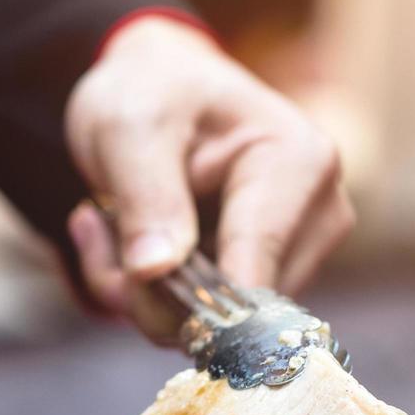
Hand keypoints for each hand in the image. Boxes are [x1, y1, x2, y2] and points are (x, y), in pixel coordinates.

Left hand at [65, 16, 353, 344]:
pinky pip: (201, 323)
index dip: (186, 296)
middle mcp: (317, 217)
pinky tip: (128, 245)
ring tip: (109, 225)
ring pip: (211, 326)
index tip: (128, 277)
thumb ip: (145, 196)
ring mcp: (298, 255)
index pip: (254, 268)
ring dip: (141, 295)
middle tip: (97, 228)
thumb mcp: (129, 127)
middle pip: (236, 311)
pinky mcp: (268, 280)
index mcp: (299, 164)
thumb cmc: (151, 92)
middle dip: (151, 293)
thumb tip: (155, 271)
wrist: (159, 88)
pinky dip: (149, 298)